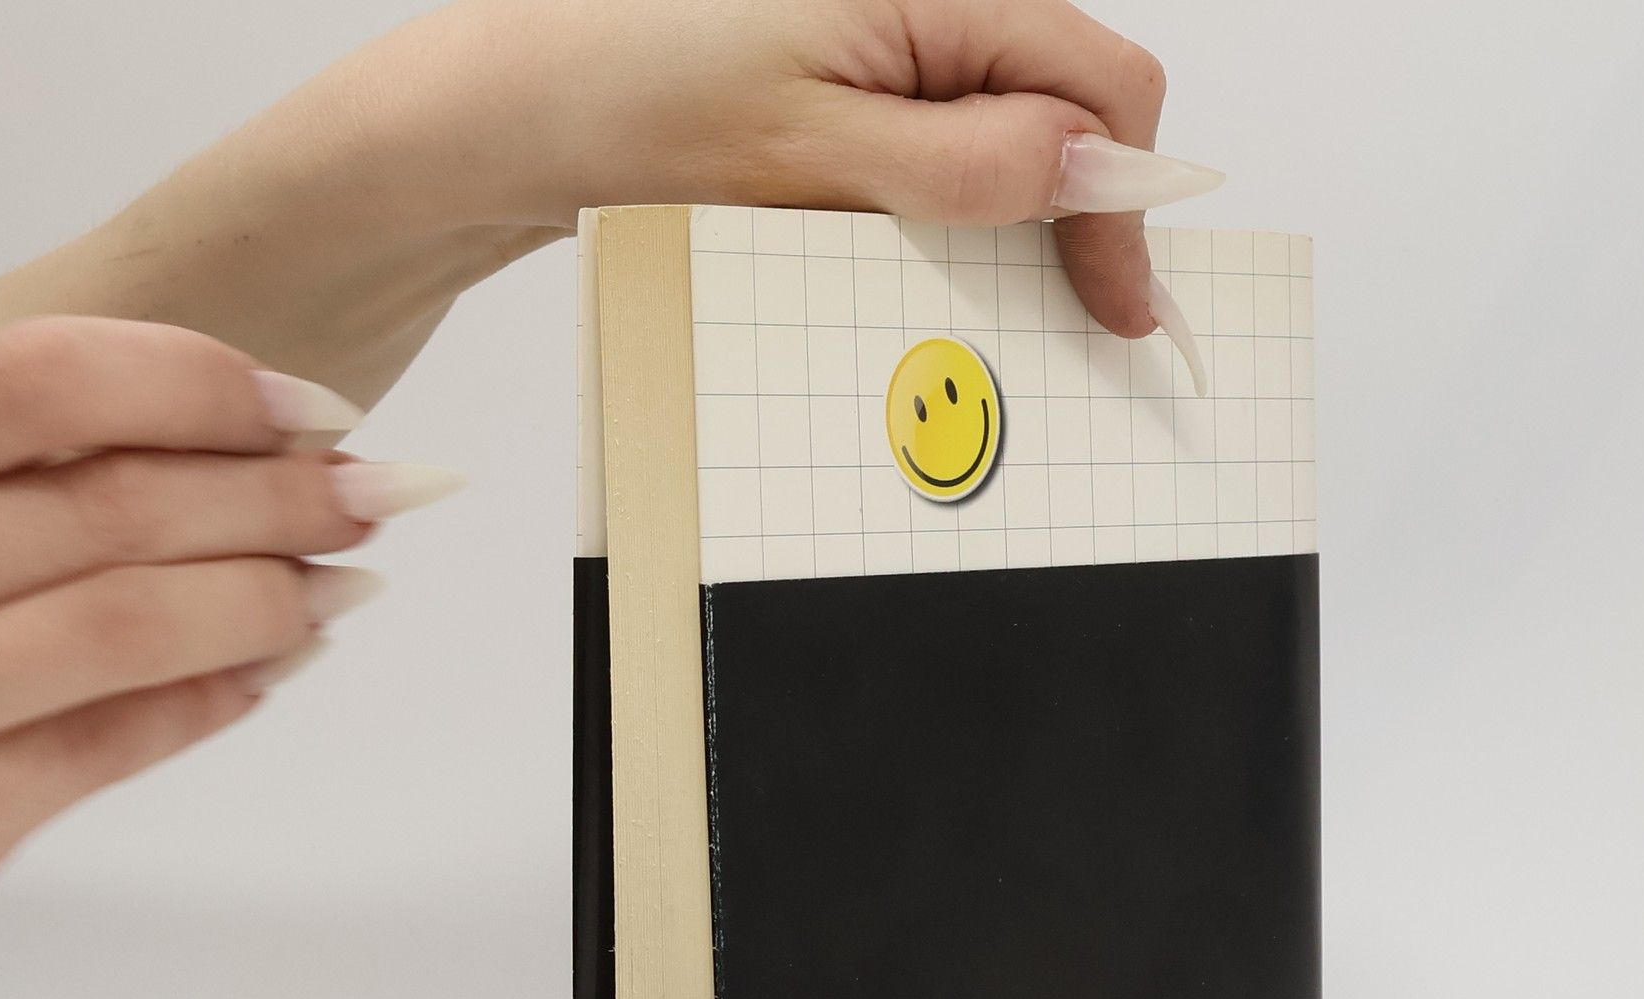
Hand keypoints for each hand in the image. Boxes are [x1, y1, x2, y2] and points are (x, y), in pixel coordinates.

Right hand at [0, 317, 454, 866]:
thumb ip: (7, 458)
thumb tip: (186, 428)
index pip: (43, 379)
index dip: (195, 386)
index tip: (308, 408)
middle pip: (115, 504)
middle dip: (274, 500)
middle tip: (371, 495)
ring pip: (124, 622)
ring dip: (261, 600)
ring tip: (343, 586)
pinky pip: (93, 753)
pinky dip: (197, 706)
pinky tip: (269, 673)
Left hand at [418, 0, 1216, 337]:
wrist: (520, 107)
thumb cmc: (637, 102)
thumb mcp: (822, 152)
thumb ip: (973, 161)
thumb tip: (1096, 171)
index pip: (1101, 83)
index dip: (1123, 201)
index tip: (1117, 306)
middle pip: (1069, 102)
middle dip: (1077, 213)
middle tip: (1072, 321)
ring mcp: (895, 33)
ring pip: (1014, 126)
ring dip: (1016, 217)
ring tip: (985, 297)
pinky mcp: (861, 73)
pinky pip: (949, 134)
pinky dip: (958, 207)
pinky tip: (927, 257)